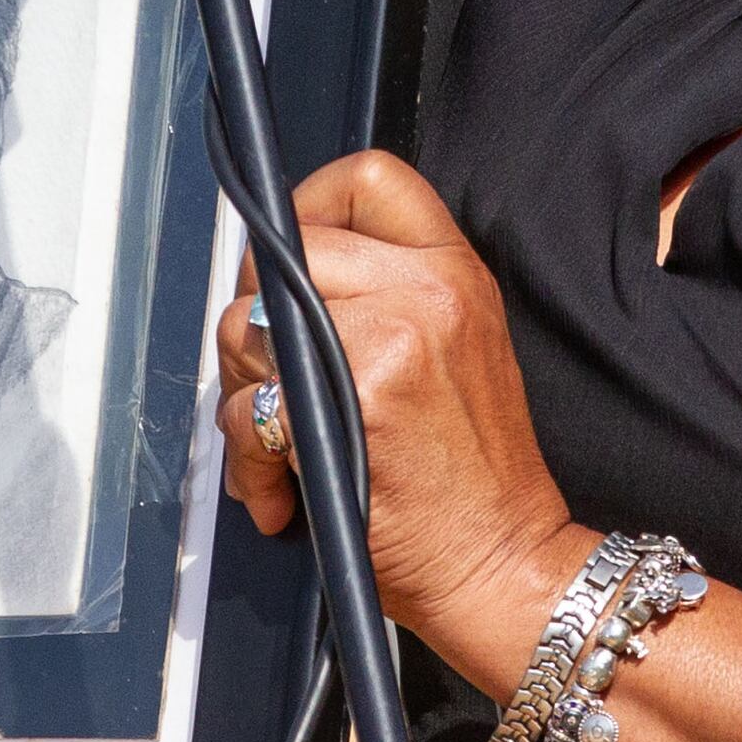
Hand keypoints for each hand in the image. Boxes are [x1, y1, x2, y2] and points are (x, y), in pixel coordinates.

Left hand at [214, 151, 582, 674]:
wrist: (502, 563)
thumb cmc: (468, 481)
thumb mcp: (455, 350)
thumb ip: (382, 298)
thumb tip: (276, 280)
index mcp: (455, 271)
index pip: (367, 178)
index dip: (307, 208)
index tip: (286, 262)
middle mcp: (428, 290)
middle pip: (285, 253)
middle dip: (252, 319)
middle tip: (267, 381)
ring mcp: (391, 337)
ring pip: (247, 325)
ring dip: (239, 396)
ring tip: (276, 452)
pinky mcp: (352, 395)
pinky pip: (245, 403)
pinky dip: (246, 453)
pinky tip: (281, 488)